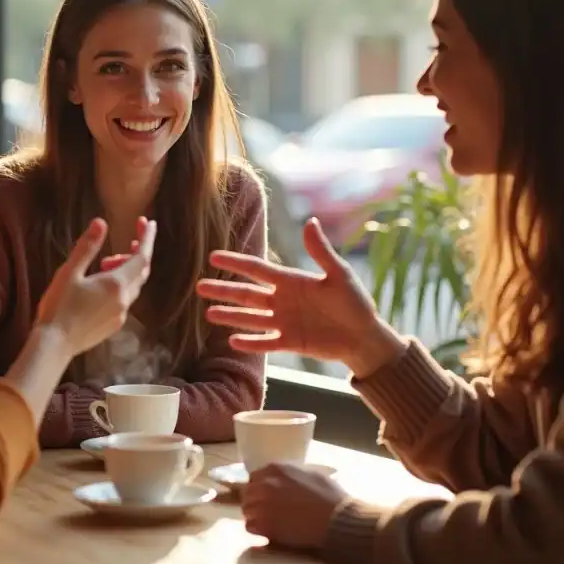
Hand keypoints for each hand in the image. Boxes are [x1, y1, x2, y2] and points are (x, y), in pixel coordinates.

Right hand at [37, 216, 156, 356]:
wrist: (54, 345)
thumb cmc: (58, 307)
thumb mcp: (69, 272)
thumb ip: (87, 247)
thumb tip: (101, 222)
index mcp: (116, 285)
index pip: (142, 257)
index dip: (147, 238)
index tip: (148, 222)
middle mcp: (124, 300)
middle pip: (142, 271)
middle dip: (138, 253)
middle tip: (129, 240)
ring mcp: (121, 315)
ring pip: (135, 286)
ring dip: (128, 270)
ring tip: (106, 263)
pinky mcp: (114, 326)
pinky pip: (126, 300)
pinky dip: (122, 286)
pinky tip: (103, 285)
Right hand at [195, 217, 405, 375]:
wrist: (365, 336)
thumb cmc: (355, 302)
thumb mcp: (339, 275)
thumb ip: (321, 252)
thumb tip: (311, 221)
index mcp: (291, 281)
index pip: (257, 269)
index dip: (236, 262)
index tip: (214, 256)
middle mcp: (282, 300)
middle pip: (247, 294)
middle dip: (224, 290)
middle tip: (199, 286)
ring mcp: (284, 322)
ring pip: (250, 318)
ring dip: (230, 315)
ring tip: (208, 313)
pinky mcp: (289, 343)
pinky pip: (265, 343)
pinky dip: (250, 342)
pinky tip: (232, 341)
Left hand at [243, 462, 347, 549]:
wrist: (335, 518)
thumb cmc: (329, 495)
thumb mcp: (311, 473)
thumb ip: (292, 472)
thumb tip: (285, 478)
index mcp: (275, 468)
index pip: (255, 477)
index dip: (260, 487)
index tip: (267, 496)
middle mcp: (263, 483)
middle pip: (248, 493)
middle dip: (255, 501)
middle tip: (267, 511)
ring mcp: (261, 504)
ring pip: (246, 509)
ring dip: (255, 516)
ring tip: (268, 523)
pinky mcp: (263, 524)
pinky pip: (249, 526)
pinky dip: (257, 530)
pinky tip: (268, 532)